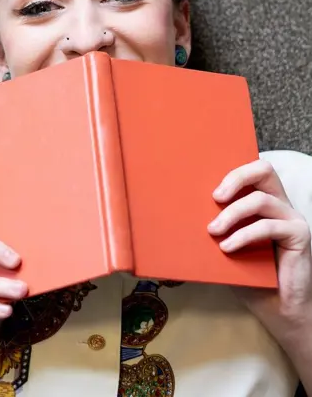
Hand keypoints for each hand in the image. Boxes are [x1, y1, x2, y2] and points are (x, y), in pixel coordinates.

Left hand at [207, 159, 311, 345]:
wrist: (277, 310)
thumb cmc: (248, 276)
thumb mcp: (225, 244)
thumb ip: (215, 226)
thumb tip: (178, 214)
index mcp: (262, 199)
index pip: (250, 169)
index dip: (230, 170)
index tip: (205, 184)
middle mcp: (279, 203)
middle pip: (263, 170)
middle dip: (236, 178)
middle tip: (214, 197)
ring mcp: (290, 217)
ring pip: (261, 199)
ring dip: (232, 214)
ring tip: (213, 231)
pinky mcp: (299, 234)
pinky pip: (269, 226)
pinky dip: (244, 235)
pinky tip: (228, 247)